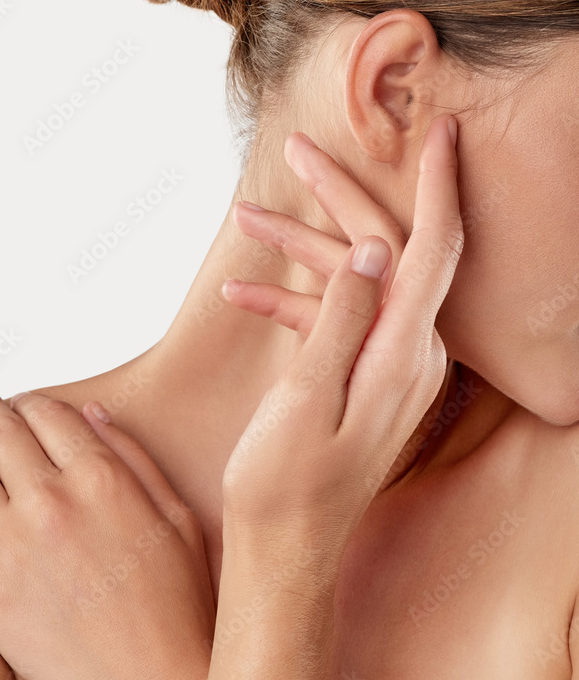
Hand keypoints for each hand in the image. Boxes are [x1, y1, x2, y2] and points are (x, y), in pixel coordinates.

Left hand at [0, 387, 214, 679]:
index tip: (21, 403)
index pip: (50, 415)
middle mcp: (51, 500)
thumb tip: (93, 413)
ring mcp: (10, 545)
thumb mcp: (179, 519)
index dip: (31, 403)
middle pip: (0, 431)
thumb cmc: (180, 610)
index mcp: (103, 478)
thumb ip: (136, 459)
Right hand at [221, 114, 462, 565]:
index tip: (440, 128)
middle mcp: (408, 358)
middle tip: (296, 151)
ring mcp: (387, 370)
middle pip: (388, 253)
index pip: (434, 252)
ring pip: (356, 283)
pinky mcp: (362, 381)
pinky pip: (338, 323)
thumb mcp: (305, 400)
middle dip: (343, 198)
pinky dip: (294, 301)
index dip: (438, 186)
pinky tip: (241, 293)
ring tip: (244, 214)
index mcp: (402, 357)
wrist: (283, 551)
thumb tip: (371, 250)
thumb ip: (342, 320)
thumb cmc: (285, 488)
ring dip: (301, 249)